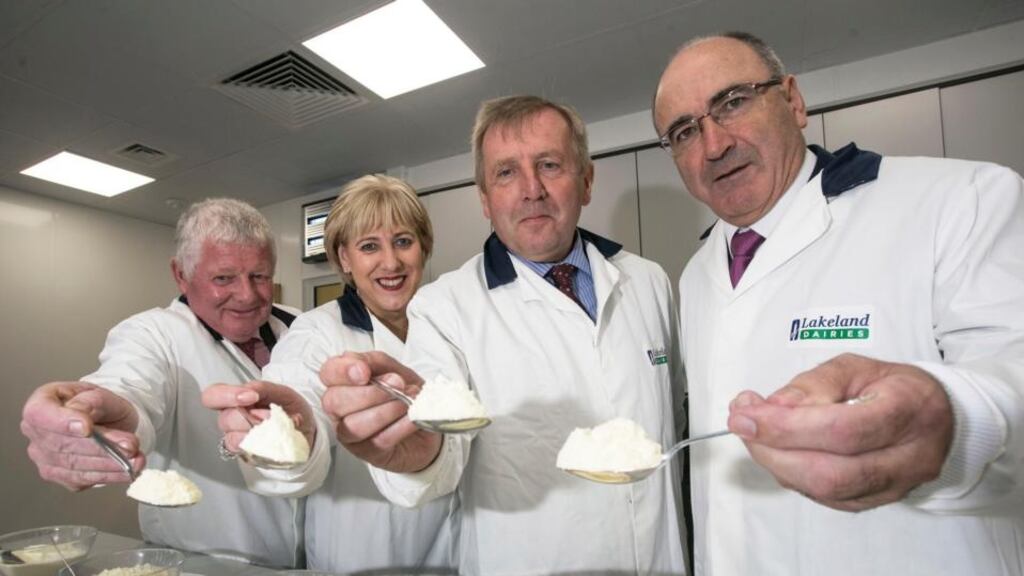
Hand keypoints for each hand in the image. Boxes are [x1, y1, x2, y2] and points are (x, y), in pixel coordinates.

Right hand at [20, 381, 143, 489]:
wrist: (109, 420)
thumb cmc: (100, 405)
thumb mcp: (102, 394)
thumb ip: (91, 402)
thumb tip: (81, 416)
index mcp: (41, 402)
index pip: (40, 414)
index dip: (62, 423)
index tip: (87, 428)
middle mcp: (36, 432)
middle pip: (62, 444)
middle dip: (100, 447)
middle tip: (130, 446)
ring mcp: (44, 457)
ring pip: (74, 466)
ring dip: (109, 465)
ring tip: (136, 460)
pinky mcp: (60, 475)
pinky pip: (82, 479)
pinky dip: (108, 476)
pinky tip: (127, 471)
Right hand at [201, 381, 315, 452]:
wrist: (305, 427)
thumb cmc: (287, 406)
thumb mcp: (279, 391)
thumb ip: (262, 389)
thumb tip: (250, 392)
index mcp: (234, 400)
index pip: (212, 396)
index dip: (226, 396)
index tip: (250, 397)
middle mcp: (231, 421)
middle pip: (225, 419)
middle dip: (251, 417)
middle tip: (270, 416)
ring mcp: (238, 440)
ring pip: (234, 438)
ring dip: (258, 432)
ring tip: (275, 427)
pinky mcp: (248, 456)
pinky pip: (248, 454)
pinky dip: (264, 445)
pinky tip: (275, 439)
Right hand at [320, 351, 441, 472]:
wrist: (426, 419)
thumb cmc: (404, 393)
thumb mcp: (394, 368)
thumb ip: (376, 362)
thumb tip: (363, 366)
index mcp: (343, 382)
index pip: (328, 373)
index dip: (343, 371)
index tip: (365, 372)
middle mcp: (340, 409)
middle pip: (334, 401)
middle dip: (369, 393)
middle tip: (396, 386)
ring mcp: (350, 433)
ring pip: (354, 424)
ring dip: (385, 411)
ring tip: (406, 404)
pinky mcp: (368, 452)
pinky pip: (378, 440)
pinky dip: (399, 427)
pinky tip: (411, 419)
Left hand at [727, 353, 953, 511]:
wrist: (935, 417)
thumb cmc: (891, 387)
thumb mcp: (855, 368)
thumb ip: (814, 385)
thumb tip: (771, 408)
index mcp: (909, 410)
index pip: (842, 429)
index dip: (787, 426)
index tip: (746, 413)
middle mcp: (910, 457)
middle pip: (831, 471)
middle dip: (774, 450)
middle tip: (742, 424)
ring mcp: (896, 486)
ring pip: (826, 491)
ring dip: (777, 464)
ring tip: (755, 434)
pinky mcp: (877, 501)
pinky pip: (826, 498)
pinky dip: (793, 475)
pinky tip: (778, 452)